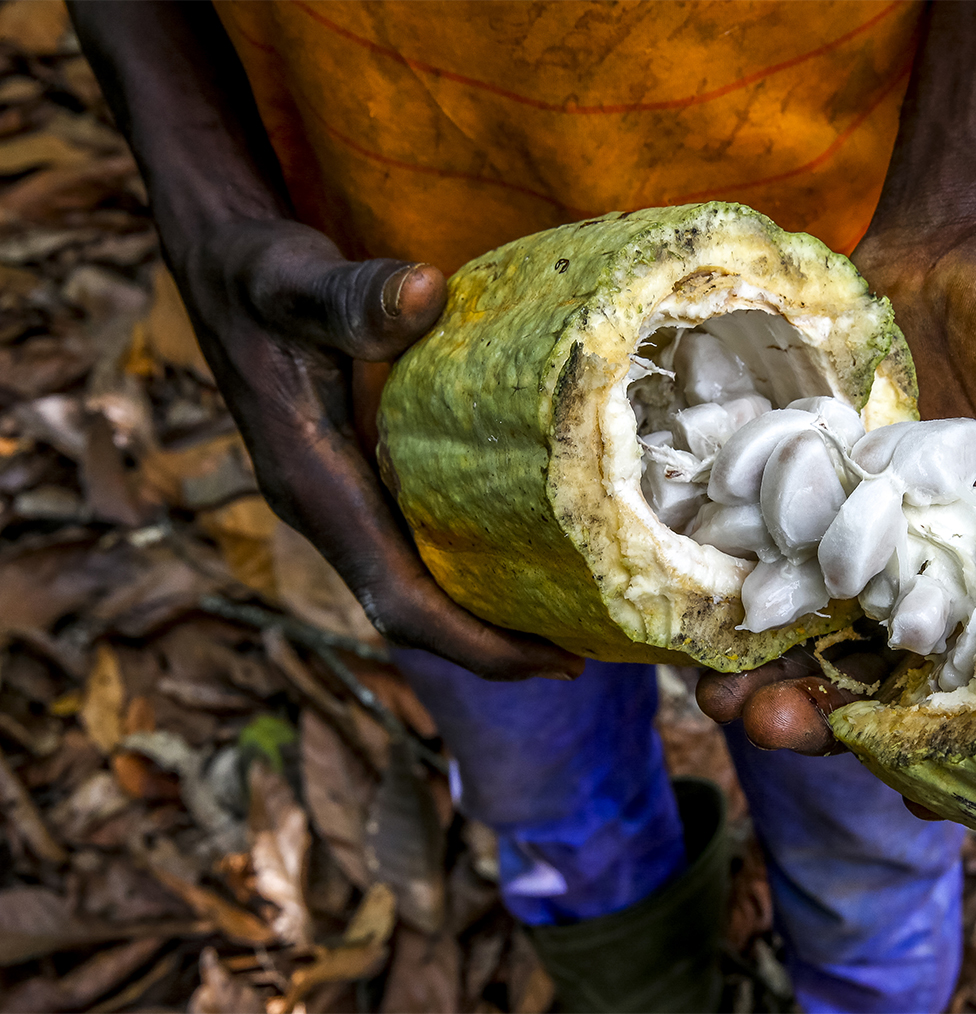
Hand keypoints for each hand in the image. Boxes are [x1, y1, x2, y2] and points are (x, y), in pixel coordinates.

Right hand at [72, 3, 581, 682]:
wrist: (218, 266)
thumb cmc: (257, 273)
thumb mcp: (296, 279)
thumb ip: (351, 294)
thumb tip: (423, 291)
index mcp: (313, 486)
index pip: (397, 597)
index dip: (473, 641)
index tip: (549, 661)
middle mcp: (324, 509)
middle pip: (410, 612)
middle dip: (491, 645)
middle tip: (581, 654)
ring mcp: (337, 500)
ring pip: (411, 586)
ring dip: (481, 615)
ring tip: (568, 620)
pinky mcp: (352, 480)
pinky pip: (411, 548)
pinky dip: (465, 568)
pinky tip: (521, 552)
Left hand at [698, 219, 975, 759]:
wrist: (966, 232)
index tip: (948, 798)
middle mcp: (958, 593)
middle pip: (909, 693)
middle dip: (855, 734)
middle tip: (805, 739)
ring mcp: (878, 557)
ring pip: (828, 653)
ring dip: (779, 693)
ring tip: (738, 710)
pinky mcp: (813, 512)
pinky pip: (773, 582)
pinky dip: (737, 617)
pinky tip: (700, 644)